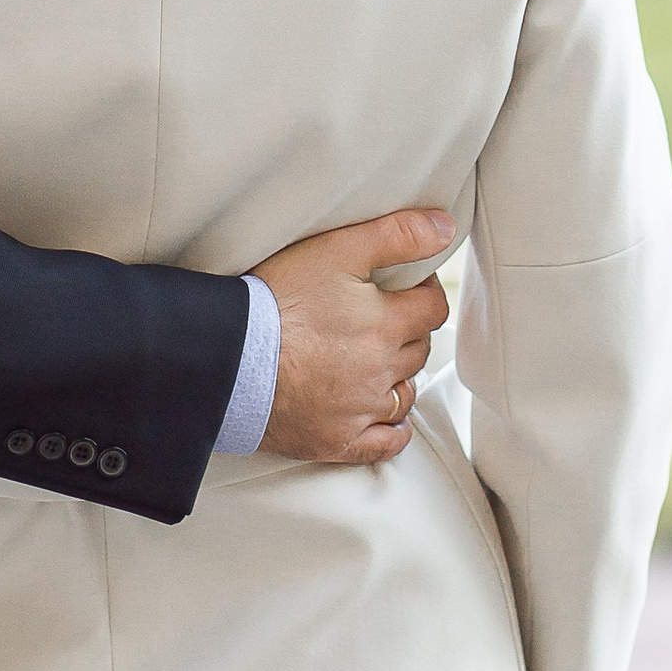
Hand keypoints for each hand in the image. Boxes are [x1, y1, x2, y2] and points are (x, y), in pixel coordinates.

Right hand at [255, 211, 454, 467]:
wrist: (226, 357)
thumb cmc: (275, 299)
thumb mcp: (335, 250)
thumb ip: (395, 235)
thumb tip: (445, 228)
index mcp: (386, 325)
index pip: (433, 308)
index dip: (424, 292)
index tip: (405, 286)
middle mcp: (381, 371)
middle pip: (418, 350)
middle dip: (409, 331)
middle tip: (382, 317)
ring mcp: (361, 411)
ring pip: (404, 395)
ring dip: (399, 376)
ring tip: (376, 360)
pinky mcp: (337, 441)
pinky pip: (385, 443)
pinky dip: (392, 429)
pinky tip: (384, 415)